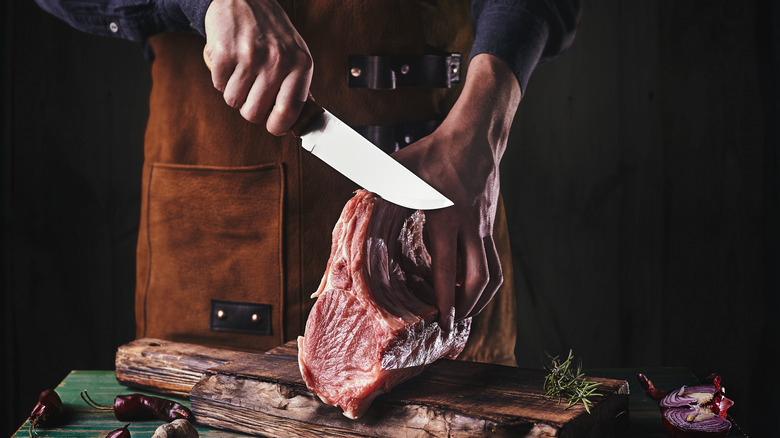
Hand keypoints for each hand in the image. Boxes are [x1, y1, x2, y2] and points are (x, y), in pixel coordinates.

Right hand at [204, 0, 312, 134]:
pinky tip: (230, 61)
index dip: (277, 126)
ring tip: (242, 72)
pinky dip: (221, 78)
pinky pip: (218, 85)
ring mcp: (250, 56)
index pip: (288, 112)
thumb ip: (297, 85)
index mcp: (300, 64)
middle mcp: (277, 60)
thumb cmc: (272, 30)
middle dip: (248, 108)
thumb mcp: (296, 53)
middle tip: (251, 92)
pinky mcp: (224, 52)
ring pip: (233, 101)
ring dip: (234, 92)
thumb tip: (298, 120)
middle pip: (254, 113)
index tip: (272, 127)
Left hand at [392, 54, 521, 330]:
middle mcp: (471, 226)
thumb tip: (356, 204)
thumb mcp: (401, 168)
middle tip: (455, 324)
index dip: (446, 298)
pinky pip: (493, 260)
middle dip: (469, 307)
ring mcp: (485, 226)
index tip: (443, 320)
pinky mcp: (491, 224)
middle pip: (480, 278)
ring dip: (482, 297)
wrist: (476, 136)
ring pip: (493, 272)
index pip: (448, 267)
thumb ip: (379, 189)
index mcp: (447, 217)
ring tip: (466, 312)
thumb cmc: (435, 151)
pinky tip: (469, 284)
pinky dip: (484, 279)